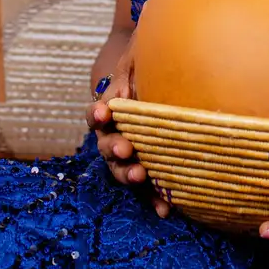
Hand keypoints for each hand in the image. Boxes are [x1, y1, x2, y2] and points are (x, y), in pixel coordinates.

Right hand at [85, 35, 169, 216]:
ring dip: (129, 174)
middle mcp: (117, 134)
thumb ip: (133, 68)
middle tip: (126, 148)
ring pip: (122, 169)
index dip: (98, 114)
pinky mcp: (152, 168)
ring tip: (140, 175)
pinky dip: (153, 198)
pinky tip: (164, 209)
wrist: (171, 76)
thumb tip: (132, 80)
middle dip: (114, 148)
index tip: (104, 113)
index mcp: (112, 108)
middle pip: (107, 146)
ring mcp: (133, 154)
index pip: (97, 114)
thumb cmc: (153, 64)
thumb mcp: (141, 59)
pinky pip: (149, 187)